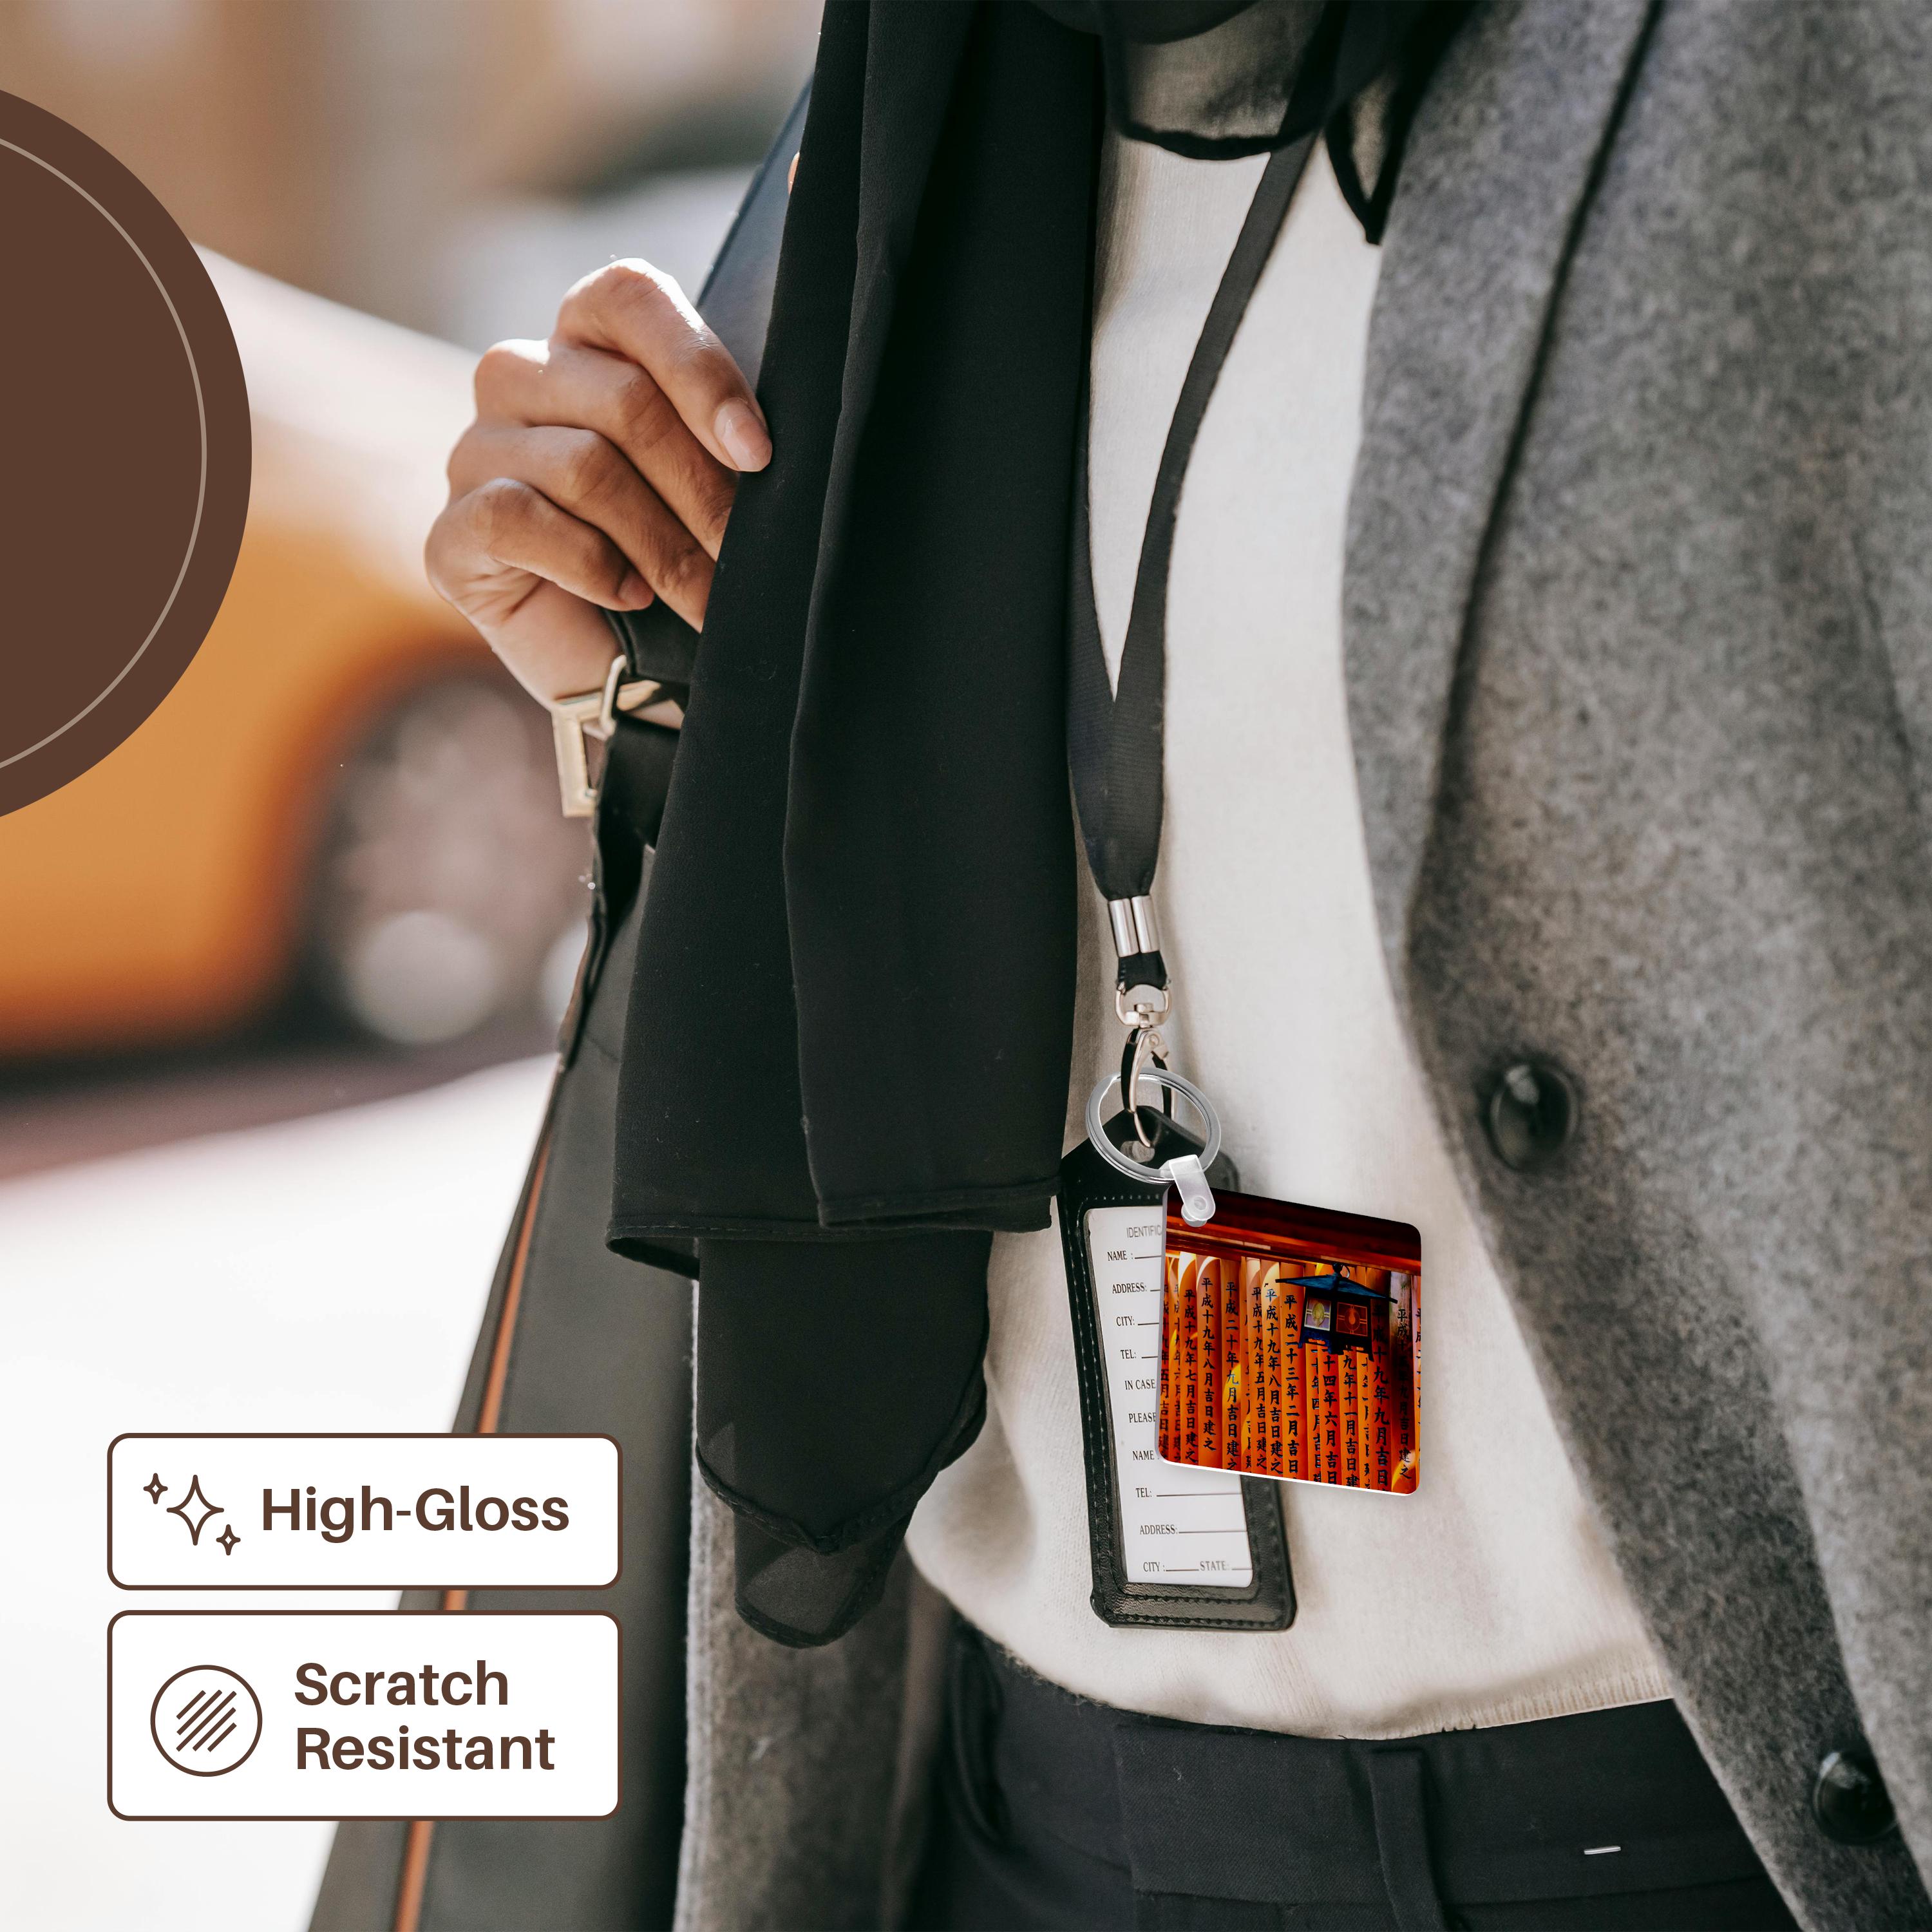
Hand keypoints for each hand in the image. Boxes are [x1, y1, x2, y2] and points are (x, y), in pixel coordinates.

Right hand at [426, 260, 769, 704]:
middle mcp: (519, 381)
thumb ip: (724, 434)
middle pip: (622, 398)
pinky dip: (592, 566)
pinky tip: (628, 596)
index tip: (759, 453)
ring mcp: (475, 455)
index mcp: (587, 345)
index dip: (699, 367)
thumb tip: (757, 444)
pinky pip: (519, 518)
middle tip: (743, 552)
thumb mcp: (719, 486)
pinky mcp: (451, 536)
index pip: (626, 296)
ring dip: (662, 543)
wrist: (643, 679)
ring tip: (702, 594)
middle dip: (701, 488)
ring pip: (582, 465)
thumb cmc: (686, 567)